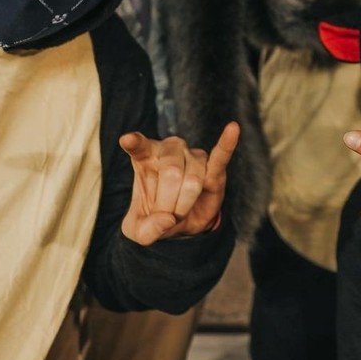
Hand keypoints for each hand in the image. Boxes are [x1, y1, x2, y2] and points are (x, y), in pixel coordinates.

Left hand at [120, 121, 239, 244]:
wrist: (180, 223)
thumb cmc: (154, 216)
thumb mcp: (138, 230)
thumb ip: (145, 230)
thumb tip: (166, 220)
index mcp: (145, 157)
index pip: (139, 146)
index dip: (134, 143)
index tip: (127, 140)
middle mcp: (169, 149)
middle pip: (172, 175)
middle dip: (169, 204)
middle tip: (166, 216)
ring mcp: (192, 155)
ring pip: (192, 181)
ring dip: (185, 205)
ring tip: (180, 210)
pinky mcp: (214, 167)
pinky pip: (220, 155)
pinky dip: (227, 143)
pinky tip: (233, 129)